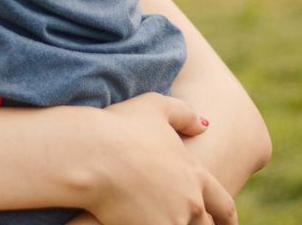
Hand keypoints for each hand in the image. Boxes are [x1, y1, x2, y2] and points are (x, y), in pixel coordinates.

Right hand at [88, 92, 236, 224]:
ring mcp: (171, 222)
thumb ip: (184, 114)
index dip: (227, 219)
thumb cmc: (120, 126)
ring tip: (152, 216)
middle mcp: (189, 203)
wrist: (92, 154)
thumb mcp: (155, 106)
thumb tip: (204, 125)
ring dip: (170, 223)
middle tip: (184, 220)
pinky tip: (133, 220)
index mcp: (195, 174)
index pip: (223, 204)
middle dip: (196, 223)